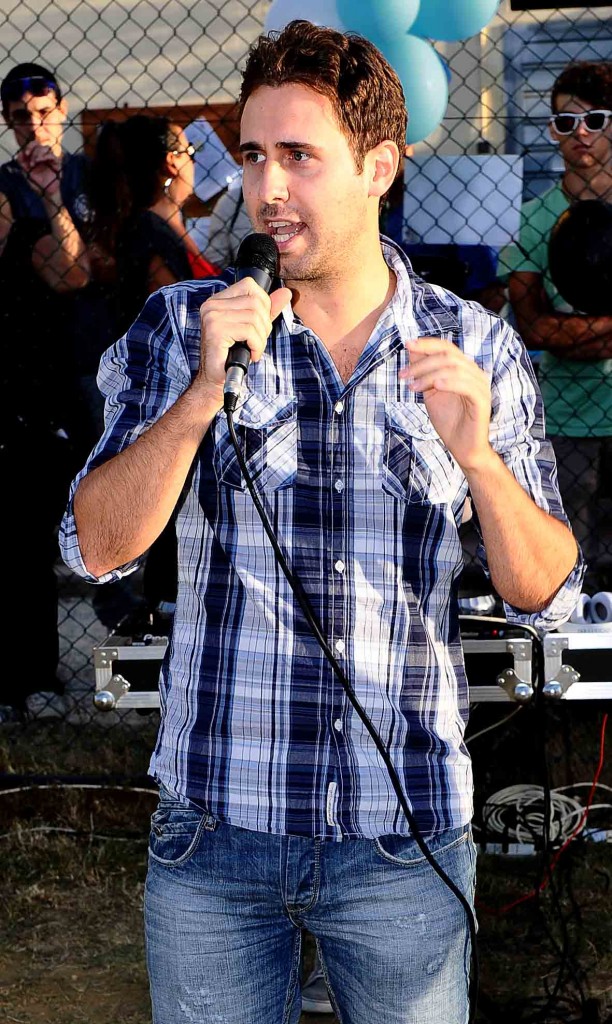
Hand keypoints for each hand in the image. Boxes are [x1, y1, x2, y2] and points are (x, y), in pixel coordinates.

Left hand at [16, 142, 61, 200]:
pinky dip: (45, 156)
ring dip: (38, 153)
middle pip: (38, 144)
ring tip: (35, 162)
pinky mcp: (56, 164)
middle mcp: (43, 156)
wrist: (46, 193)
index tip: (25, 153)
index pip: (33, 145)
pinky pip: (52, 155)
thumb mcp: (26, 173)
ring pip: (45, 148)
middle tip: (29, 158)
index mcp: (36, 157)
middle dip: (32, 149)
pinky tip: (40, 161)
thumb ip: (22, 164)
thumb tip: (19, 154)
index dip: (29, 146)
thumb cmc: (37, 184)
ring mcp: (50, 159)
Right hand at [196, 277, 291, 401]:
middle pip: (255, 302)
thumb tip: (285, 293)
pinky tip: (250, 354)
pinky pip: (249, 331)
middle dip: (264, 324)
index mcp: (218, 300)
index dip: (263, 304)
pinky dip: (256, 345)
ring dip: (261, 338)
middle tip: (257, 341)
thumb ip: (268, 310)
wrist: (216, 380)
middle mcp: (212, 305)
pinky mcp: (215, 331)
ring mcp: (212, 317)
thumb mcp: (253, 328)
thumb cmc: (233, 354)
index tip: (260, 324)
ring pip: (254, 317)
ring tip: (253, 349)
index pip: (249, 285)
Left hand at [399, 337, 491, 471]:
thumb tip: (412, 348)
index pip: (447, 347)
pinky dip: (449, 383)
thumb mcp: (431, 392)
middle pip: (448, 356)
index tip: (407, 344)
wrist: (463, 448)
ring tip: (412, 387)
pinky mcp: (482, 401)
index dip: (427, 344)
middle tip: (403, 375)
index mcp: (464, 369)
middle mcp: (475, 373)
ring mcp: (480, 386)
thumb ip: (424, 371)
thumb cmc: (449, 421)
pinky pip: (467, 386)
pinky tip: (435, 386)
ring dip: (429, 375)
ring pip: (454, 369)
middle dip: (422, 363)